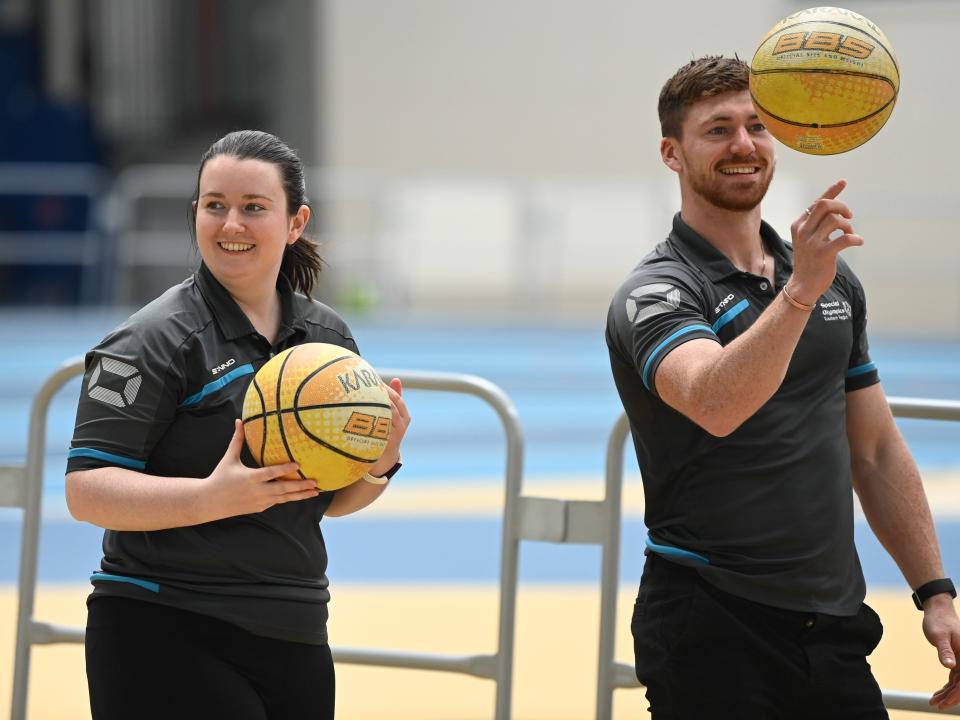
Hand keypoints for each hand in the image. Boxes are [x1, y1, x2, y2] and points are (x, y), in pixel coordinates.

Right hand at [200, 419, 317, 518]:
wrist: (209, 502)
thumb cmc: (220, 477)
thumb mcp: (229, 458)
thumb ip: (237, 440)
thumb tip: (239, 420)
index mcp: (250, 477)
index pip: (270, 473)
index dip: (284, 469)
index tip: (298, 465)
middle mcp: (256, 491)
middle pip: (282, 488)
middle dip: (300, 486)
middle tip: (315, 482)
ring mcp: (259, 501)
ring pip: (283, 498)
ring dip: (300, 495)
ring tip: (315, 491)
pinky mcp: (260, 508)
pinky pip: (277, 502)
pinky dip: (289, 498)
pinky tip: (301, 494)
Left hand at [367, 378, 410, 476]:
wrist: (384, 458)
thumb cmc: (386, 433)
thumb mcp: (392, 416)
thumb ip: (394, 400)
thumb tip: (396, 379)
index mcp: (404, 416)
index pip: (397, 398)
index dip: (387, 389)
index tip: (374, 381)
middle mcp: (402, 424)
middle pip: (393, 404)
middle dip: (381, 394)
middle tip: (366, 386)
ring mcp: (395, 433)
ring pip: (387, 414)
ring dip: (375, 404)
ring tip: (362, 397)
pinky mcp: (386, 441)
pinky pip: (379, 427)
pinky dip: (371, 418)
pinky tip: (360, 412)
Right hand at [786, 179, 863, 305]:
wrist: (803, 285)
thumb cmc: (810, 260)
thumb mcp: (808, 238)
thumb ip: (818, 223)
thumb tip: (835, 206)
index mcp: (799, 225)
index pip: (816, 202)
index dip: (831, 191)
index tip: (843, 182)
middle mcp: (803, 231)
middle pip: (825, 205)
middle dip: (842, 206)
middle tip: (850, 216)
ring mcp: (812, 242)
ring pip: (836, 220)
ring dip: (848, 226)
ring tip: (850, 234)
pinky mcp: (823, 253)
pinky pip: (844, 238)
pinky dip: (855, 238)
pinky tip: (858, 242)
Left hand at [923, 596, 959, 708]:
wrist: (938, 610)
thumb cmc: (938, 621)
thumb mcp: (939, 636)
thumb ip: (945, 651)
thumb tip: (951, 667)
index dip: (954, 694)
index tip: (943, 703)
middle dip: (950, 697)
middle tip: (935, 704)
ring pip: (958, 682)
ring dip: (948, 693)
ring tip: (934, 701)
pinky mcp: (957, 659)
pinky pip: (955, 677)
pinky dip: (948, 685)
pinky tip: (940, 692)